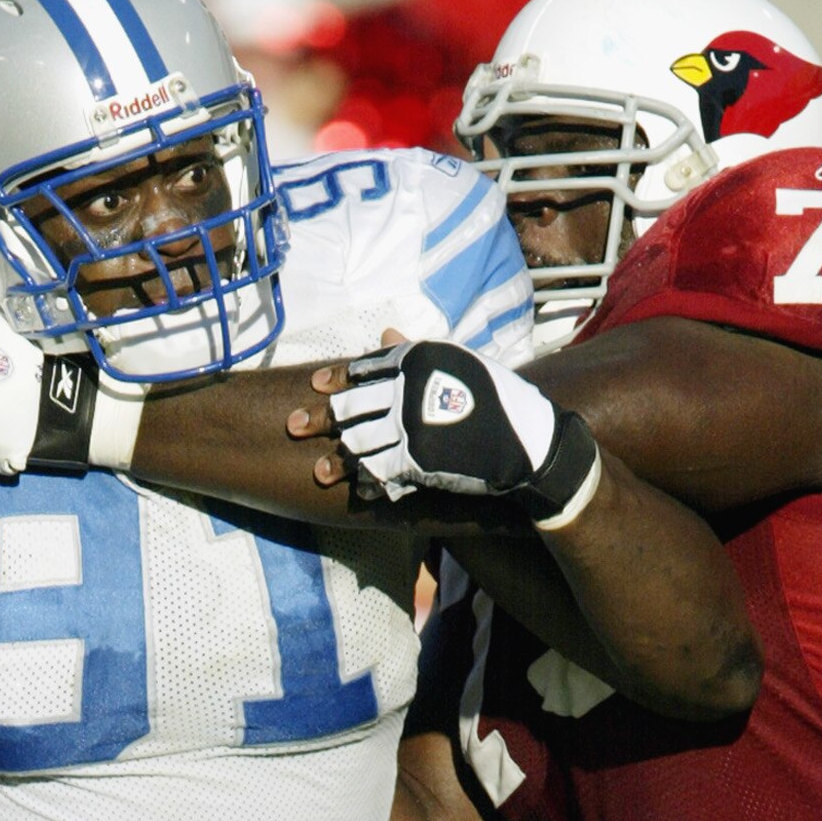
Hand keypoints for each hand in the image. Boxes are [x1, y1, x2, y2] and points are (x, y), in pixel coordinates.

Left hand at [325, 339, 601, 525]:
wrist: (528, 441)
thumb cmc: (496, 399)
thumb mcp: (458, 363)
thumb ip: (415, 351)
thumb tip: (383, 332)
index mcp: (417, 359)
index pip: (365, 366)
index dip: (336, 377)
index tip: (316, 385)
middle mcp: (408, 388)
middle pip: (351, 405)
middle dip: (320, 418)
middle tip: (292, 426)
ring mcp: (410, 424)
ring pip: (358, 442)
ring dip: (336, 458)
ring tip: (319, 470)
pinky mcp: (416, 459)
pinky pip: (379, 472)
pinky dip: (366, 482)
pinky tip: (356, 489)